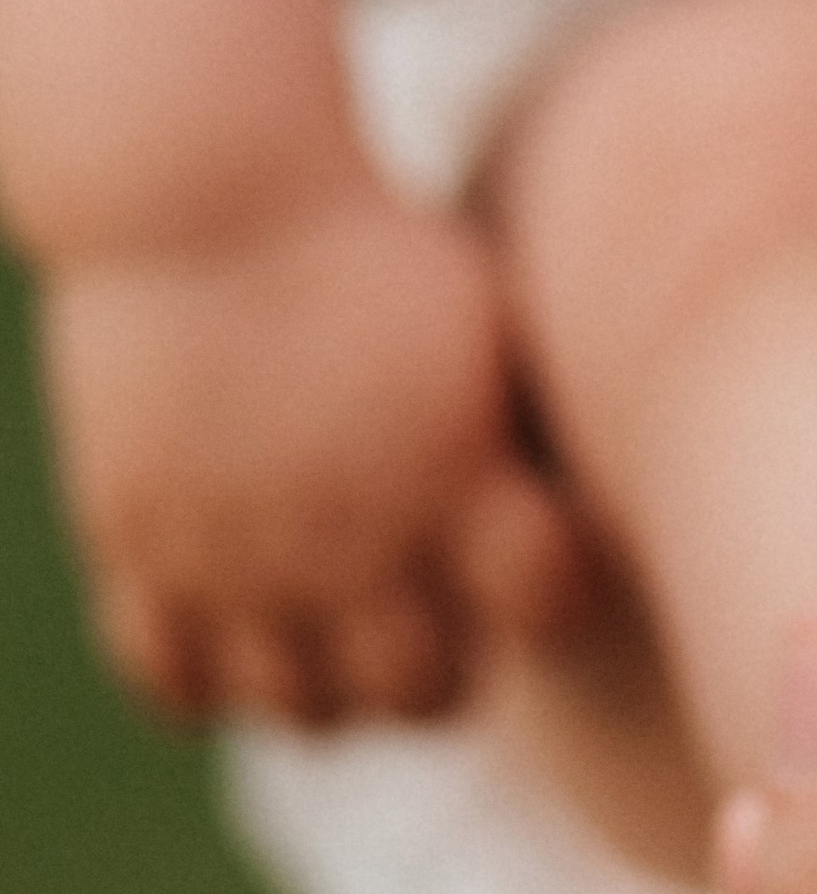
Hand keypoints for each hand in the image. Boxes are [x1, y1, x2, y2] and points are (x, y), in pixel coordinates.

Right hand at [43, 183, 587, 723]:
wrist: (203, 182)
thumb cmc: (368, 247)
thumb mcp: (486, 329)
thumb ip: (527, 445)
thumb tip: (597, 519)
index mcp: (459, 473)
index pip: (547, 605)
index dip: (550, 598)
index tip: (532, 569)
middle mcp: (358, 533)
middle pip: (423, 693)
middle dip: (441, 677)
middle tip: (426, 636)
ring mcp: (245, 550)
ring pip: (303, 711)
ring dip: (329, 697)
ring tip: (332, 651)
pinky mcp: (143, 541)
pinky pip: (174, 680)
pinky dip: (208, 684)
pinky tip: (236, 642)